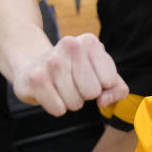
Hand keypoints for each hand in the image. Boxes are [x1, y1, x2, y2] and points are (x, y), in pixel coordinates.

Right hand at [13, 33, 128, 116]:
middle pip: (92, 92)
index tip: (91, 77)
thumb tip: (103, 100)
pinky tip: (51, 93)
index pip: (109, 81)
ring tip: (62, 87)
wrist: (34, 66)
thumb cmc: (75, 71)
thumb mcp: (101, 74)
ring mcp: (51, 60)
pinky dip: (57, 108)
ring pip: (75, 103)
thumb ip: (117, 88)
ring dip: (71, 101)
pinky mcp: (36, 78)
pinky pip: (58, 109)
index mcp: (90, 42)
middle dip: (85, 95)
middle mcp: (70, 45)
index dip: (102, 86)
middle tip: (75, 84)